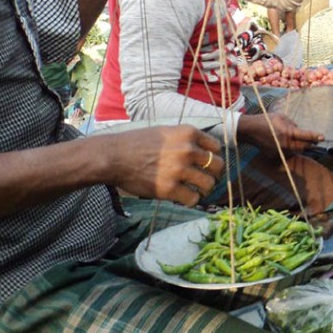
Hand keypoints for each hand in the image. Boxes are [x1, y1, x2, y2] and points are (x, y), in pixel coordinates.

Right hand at [106, 125, 222, 206]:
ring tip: (196, 190)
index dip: (213, 157)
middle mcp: (187, 150)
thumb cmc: (137, 143)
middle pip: (218, 166)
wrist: (113, 156)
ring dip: (205, 189)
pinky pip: (193, 199)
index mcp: (188, 133)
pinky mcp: (169, 188)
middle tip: (206, 179)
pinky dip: (191, 201)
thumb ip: (186, 139)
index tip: (206, 164)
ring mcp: (179, 169)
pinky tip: (184, 197)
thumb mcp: (165, 131)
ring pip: (209, 184)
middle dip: (215, 174)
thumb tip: (205, 151)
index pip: (216, 147)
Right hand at [239, 113, 323, 157]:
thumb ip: (293, 124)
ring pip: (296, 151)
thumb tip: (300, 130)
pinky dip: (289, 148)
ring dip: (299, 146)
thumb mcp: (282, 116)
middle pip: (304, 147)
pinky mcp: (275, 155)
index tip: (323, 137)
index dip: (315, 137)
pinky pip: (287, 153)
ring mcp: (280, 151)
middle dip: (310, 143)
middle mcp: (285, 144)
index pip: (306, 136)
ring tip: (293, 138)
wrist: (250, 130)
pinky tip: (283, 142)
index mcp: (288, 132)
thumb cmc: (266, 120)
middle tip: (314, 140)